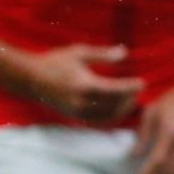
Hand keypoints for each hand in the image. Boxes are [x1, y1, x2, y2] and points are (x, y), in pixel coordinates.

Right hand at [24, 43, 143, 124]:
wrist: (31, 79)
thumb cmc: (55, 61)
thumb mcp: (79, 53)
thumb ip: (103, 55)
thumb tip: (125, 52)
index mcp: (84, 85)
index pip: (115, 90)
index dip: (131, 87)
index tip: (142, 82)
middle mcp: (82, 102)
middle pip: (114, 105)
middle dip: (129, 99)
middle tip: (138, 89)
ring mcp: (78, 112)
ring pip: (108, 116)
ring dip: (122, 109)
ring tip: (130, 98)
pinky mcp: (76, 117)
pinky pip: (99, 121)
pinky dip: (112, 116)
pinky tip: (118, 106)